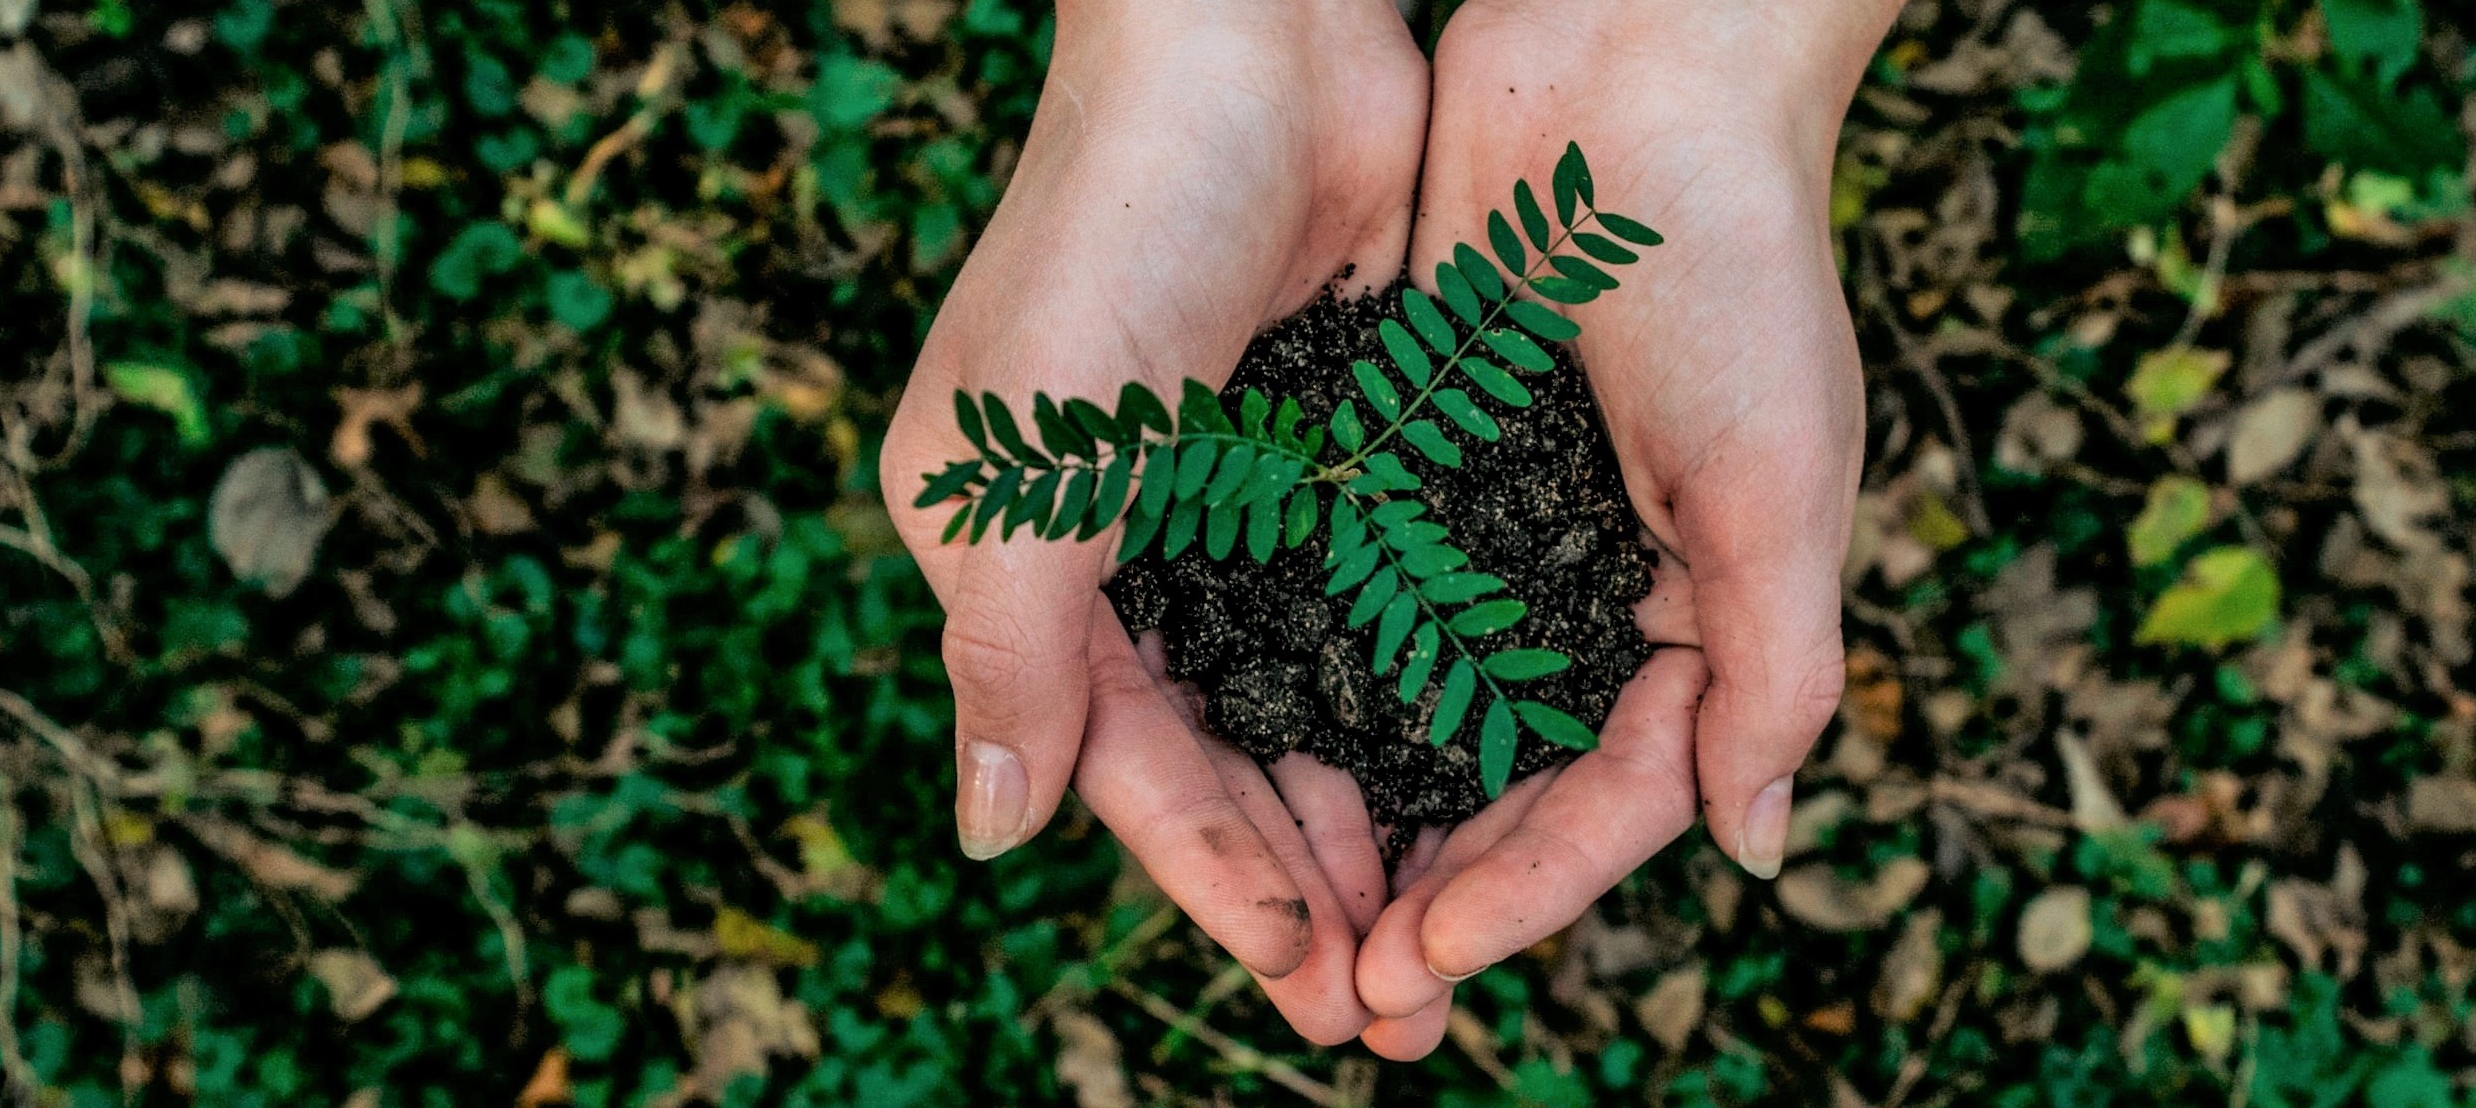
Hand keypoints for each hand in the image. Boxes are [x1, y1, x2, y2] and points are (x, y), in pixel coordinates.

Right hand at [878, 0, 1424, 1042]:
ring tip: (1448, 927)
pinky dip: (1421, 698)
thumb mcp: (1029, 463)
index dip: (1212, 877)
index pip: (1126, 763)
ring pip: (1310, 702)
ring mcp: (1240, 504)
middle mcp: (1130, 549)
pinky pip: (1381, 611)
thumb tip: (991, 838)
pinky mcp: (1338, 454)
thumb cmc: (1112, 234)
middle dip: (1304, 882)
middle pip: (1225, 757)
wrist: (1248, 43)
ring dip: (1371, 815)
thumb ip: (1013, 654)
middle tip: (1394, 1006)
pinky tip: (1484, 778)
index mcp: (1025, 561)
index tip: (1307, 975)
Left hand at [1352, 0, 1897, 1055]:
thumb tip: (1752, 849)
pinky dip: (1314, 682)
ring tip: (1292, 919)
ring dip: (1364, 820)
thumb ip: (1776, 672)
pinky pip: (1357, 600)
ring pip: (1421, 713)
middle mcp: (1594, 587)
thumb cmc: (1736, 267)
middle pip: (1508, 783)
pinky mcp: (1412, 460)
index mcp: (1701, 609)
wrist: (1635, 68)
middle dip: (1437, 893)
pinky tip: (1246, 754)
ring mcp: (1498, 528)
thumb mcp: (1781, 486)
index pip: (1615, 796)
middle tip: (1351, 998)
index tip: (1429, 960)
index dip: (1529, 891)